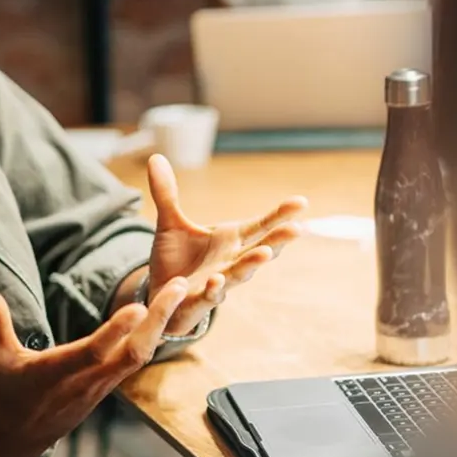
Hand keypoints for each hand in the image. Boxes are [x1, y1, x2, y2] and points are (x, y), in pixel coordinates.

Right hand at [0, 279, 188, 456]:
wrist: (14, 437)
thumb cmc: (2, 391)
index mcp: (57, 372)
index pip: (92, 351)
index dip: (116, 331)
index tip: (139, 306)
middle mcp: (86, 381)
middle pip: (132, 352)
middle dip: (158, 318)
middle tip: (179, 285)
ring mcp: (101, 386)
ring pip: (140, 356)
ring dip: (162, 324)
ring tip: (179, 291)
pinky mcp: (107, 387)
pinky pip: (136, 360)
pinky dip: (154, 337)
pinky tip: (165, 315)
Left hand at [146, 153, 306, 336]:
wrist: (161, 294)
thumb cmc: (175, 259)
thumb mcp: (169, 223)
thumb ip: (167, 193)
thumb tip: (156, 157)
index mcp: (230, 240)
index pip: (259, 226)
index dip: (279, 215)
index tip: (301, 201)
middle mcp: (231, 261)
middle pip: (259, 249)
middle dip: (278, 240)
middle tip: (298, 228)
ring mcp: (219, 282)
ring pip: (240, 274)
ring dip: (251, 264)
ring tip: (265, 253)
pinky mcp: (199, 300)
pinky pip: (209, 296)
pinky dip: (214, 289)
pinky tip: (216, 281)